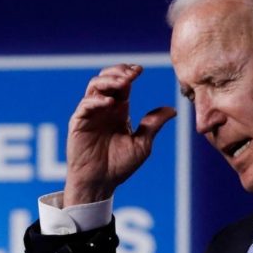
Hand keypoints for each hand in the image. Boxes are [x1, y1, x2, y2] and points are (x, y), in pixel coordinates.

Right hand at [63, 64, 176, 206]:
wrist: (101, 183)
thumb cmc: (120, 166)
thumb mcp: (142, 144)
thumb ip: (153, 124)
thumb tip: (173, 109)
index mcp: (119, 110)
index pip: (123, 84)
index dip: (129, 73)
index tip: (140, 70)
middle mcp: (104, 108)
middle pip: (107, 79)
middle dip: (118, 72)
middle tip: (132, 74)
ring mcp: (90, 114)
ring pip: (94, 86)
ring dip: (108, 81)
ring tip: (122, 83)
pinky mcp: (78, 123)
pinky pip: (85, 105)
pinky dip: (96, 100)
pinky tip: (110, 102)